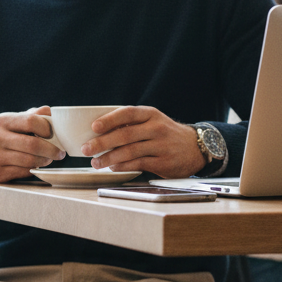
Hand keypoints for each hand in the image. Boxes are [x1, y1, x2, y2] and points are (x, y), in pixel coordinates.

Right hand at [0, 106, 64, 182]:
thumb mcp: (8, 123)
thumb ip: (29, 116)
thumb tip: (51, 113)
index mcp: (2, 121)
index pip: (32, 121)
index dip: (48, 129)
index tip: (54, 135)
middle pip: (33, 144)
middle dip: (52, 150)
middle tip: (60, 153)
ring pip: (30, 161)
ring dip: (45, 161)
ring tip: (48, 159)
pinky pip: (23, 172)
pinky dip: (34, 170)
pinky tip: (36, 166)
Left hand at [81, 106, 205, 177]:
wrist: (195, 148)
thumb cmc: (166, 134)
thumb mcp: (153, 122)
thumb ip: (132, 125)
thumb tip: (100, 132)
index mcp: (151, 114)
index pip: (128, 113)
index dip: (110, 120)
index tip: (94, 126)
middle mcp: (156, 128)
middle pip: (125, 135)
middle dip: (102, 142)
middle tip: (86, 149)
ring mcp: (160, 146)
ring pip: (129, 151)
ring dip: (109, 158)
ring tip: (95, 162)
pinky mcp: (163, 162)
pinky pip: (138, 164)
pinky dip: (122, 166)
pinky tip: (112, 167)